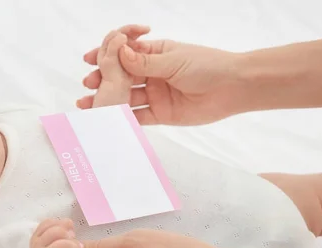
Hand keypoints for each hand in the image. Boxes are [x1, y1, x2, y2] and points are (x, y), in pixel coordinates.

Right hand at [78, 24, 244, 125]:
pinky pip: (138, 117)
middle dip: (104, 81)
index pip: (125, 55)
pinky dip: (124, 119)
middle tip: (88, 85)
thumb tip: (119, 53)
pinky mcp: (161, 114)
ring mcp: (156, 94)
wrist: (233, 88)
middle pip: (122, 78)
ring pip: (127, 98)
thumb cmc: (208, 66)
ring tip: (90, 105)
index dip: (107, 57)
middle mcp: (153, 74)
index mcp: (155, 55)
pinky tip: (109, 120)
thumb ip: (145, 63)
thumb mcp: (174, 60)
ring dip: (109, 101)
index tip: (89, 60)